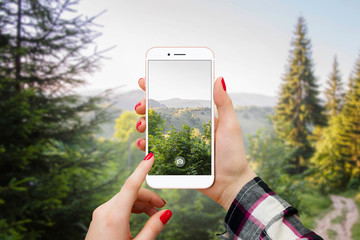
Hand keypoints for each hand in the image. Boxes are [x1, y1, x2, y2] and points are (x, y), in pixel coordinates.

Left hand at [85, 153, 171, 239]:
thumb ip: (153, 228)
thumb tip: (166, 213)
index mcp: (114, 216)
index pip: (131, 185)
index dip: (143, 169)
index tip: (151, 157)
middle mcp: (104, 211)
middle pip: (130, 192)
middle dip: (149, 196)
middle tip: (163, 205)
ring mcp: (99, 215)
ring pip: (124, 199)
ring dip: (141, 203)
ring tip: (154, 214)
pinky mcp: (98, 219)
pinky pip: (117, 206)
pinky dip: (131, 208)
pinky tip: (141, 217)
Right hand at [135, 77, 255, 210]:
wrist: (229, 184)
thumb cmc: (233, 154)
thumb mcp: (230, 125)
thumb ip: (224, 103)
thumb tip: (219, 78)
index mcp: (196, 117)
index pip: (175, 99)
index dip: (159, 90)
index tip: (146, 81)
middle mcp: (184, 128)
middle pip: (159, 114)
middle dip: (146, 107)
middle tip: (140, 105)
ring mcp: (177, 143)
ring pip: (154, 130)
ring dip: (143, 124)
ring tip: (141, 125)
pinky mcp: (173, 159)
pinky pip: (155, 150)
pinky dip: (146, 145)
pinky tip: (142, 144)